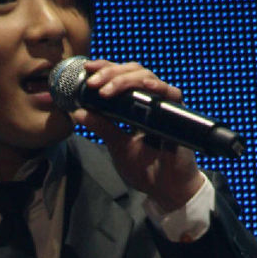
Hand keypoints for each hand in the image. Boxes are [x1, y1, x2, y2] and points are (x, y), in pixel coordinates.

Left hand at [71, 59, 205, 210]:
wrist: (166, 189)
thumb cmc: (146, 167)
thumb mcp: (117, 145)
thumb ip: (102, 127)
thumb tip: (78, 112)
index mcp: (135, 104)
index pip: (121, 76)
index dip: (105, 68)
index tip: (87, 68)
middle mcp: (150, 100)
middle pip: (133, 71)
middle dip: (110, 72)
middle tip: (92, 82)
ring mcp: (164, 105)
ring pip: (148, 77)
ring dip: (125, 80)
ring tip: (106, 90)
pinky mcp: (178, 114)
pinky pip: (171, 94)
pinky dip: (158, 87)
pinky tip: (145, 86)